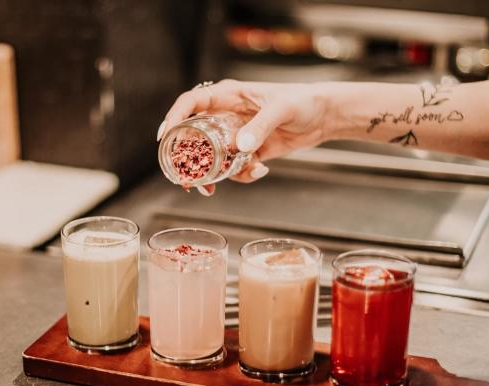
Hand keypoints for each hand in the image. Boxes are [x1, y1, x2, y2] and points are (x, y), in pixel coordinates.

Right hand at [158, 80, 329, 194]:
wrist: (324, 116)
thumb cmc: (303, 101)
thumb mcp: (282, 109)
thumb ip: (260, 126)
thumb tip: (238, 146)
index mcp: (229, 95)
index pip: (192, 102)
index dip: (174, 117)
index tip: (164, 137)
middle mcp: (227, 115)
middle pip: (195, 135)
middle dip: (188, 158)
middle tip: (186, 177)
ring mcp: (236, 135)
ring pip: (212, 156)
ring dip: (212, 173)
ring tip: (214, 187)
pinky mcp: (248, 152)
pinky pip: (234, 167)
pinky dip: (241, 175)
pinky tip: (260, 171)